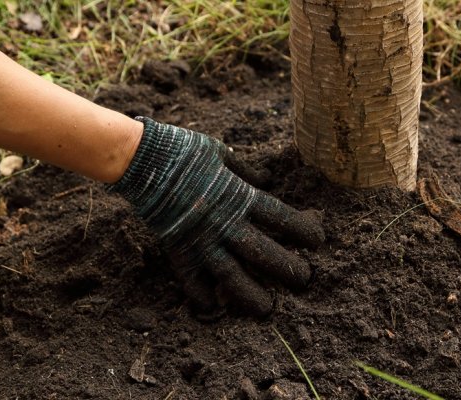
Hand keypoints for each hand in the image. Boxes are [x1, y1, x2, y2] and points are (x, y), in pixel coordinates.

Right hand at [109, 117, 324, 315]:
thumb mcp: (221, 153)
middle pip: (264, 252)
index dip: (304, 230)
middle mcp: (226, 223)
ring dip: (251, 294)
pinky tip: (212, 306)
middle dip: (288, 268)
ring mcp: (201, 239)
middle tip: (304, 280)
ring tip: (267, 309)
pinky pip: (192, 279)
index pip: (282, 218)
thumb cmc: (184, 150)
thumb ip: (245, 170)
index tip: (318, 241)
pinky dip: (201, 295)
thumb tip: (266, 181)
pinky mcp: (178, 249)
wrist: (142, 158)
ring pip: (232, 275)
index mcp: (240, 197)